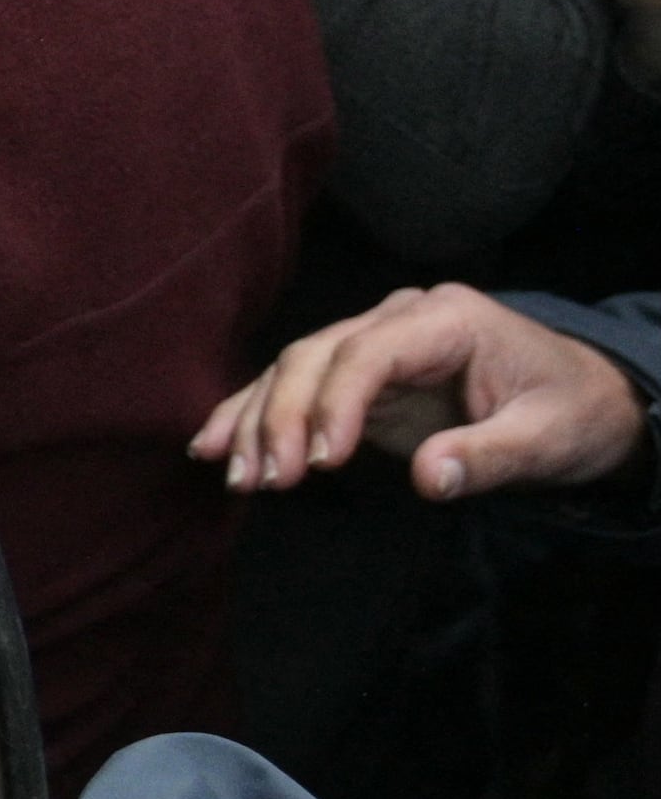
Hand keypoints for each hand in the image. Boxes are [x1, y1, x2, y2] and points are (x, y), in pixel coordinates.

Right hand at [193, 283, 647, 498]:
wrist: (584, 396)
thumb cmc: (570, 411)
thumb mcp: (548, 438)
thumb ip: (488, 456)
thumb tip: (427, 478)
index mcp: (448, 320)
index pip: (368, 352)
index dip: (334, 404)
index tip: (319, 463)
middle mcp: (400, 318)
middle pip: (316, 355)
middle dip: (281, 418)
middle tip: (266, 481)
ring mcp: (374, 340)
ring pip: (293, 367)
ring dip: (255, 420)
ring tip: (235, 475)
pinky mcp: (359, 372)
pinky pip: (295, 386)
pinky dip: (252, 414)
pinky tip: (214, 445)